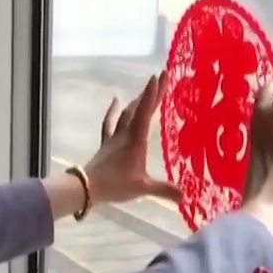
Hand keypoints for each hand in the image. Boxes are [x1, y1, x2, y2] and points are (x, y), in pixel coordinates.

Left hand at [84, 72, 181, 204]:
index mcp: (136, 140)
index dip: (153, 94)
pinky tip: (116, 100)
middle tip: (162, 76)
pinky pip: (110, 123)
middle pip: (139, 108)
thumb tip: (184, 196)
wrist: (87, 187)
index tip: (159, 76)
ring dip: (137, 100)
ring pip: (127, 113)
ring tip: (147, 89)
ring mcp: (115, 137)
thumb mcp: (142, 188)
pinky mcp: (107, 143)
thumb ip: (163, 190)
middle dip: (151, 92)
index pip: (146, 112)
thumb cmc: (115, 185)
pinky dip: (113, 111)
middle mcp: (126, 133)